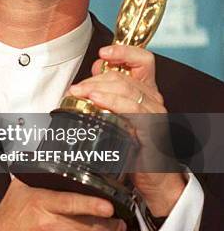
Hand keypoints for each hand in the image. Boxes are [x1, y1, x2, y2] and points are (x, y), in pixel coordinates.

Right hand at [0, 177, 126, 230]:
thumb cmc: (9, 217)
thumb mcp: (18, 189)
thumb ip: (33, 172)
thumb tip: (42, 153)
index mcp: (42, 205)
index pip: (73, 204)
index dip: (94, 205)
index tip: (109, 206)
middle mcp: (50, 227)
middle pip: (90, 226)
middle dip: (110, 224)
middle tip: (118, 220)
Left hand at [68, 44, 185, 216]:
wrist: (154, 179)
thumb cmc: (135, 148)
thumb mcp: (120, 115)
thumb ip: (110, 90)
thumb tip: (96, 67)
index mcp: (147, 91)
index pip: (143, 60)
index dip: (124, 50)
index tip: (103, 53)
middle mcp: (153, 99)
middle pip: (124, 75)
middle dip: (95, 79)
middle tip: (76, 88)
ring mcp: (154, 114)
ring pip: (126, 89)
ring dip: (97, 88)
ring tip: (78, 93)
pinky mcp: (152, 130)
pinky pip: (131, 110)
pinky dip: (111, 102)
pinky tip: (95, 101)